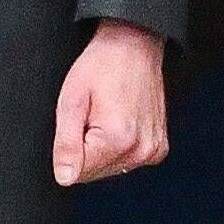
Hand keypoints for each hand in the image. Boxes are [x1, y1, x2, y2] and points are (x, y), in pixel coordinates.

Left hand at [52, 20, 172, 187]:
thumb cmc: (103, 65)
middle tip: (92, 116)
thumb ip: (66, 143)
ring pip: (111, 167)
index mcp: (118, 139)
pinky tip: (120, 120)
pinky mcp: (159, 147)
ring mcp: (153, 150)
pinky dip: (119, 146)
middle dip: (86, 148)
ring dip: (102, 148)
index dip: (71, 146)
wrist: (133, 46)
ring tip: (106, 115)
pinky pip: (128, 159)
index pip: (79, 172)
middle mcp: (141, 150)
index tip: (81, 120)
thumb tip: (65, 177)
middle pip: (95, 172)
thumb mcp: (72, 100)